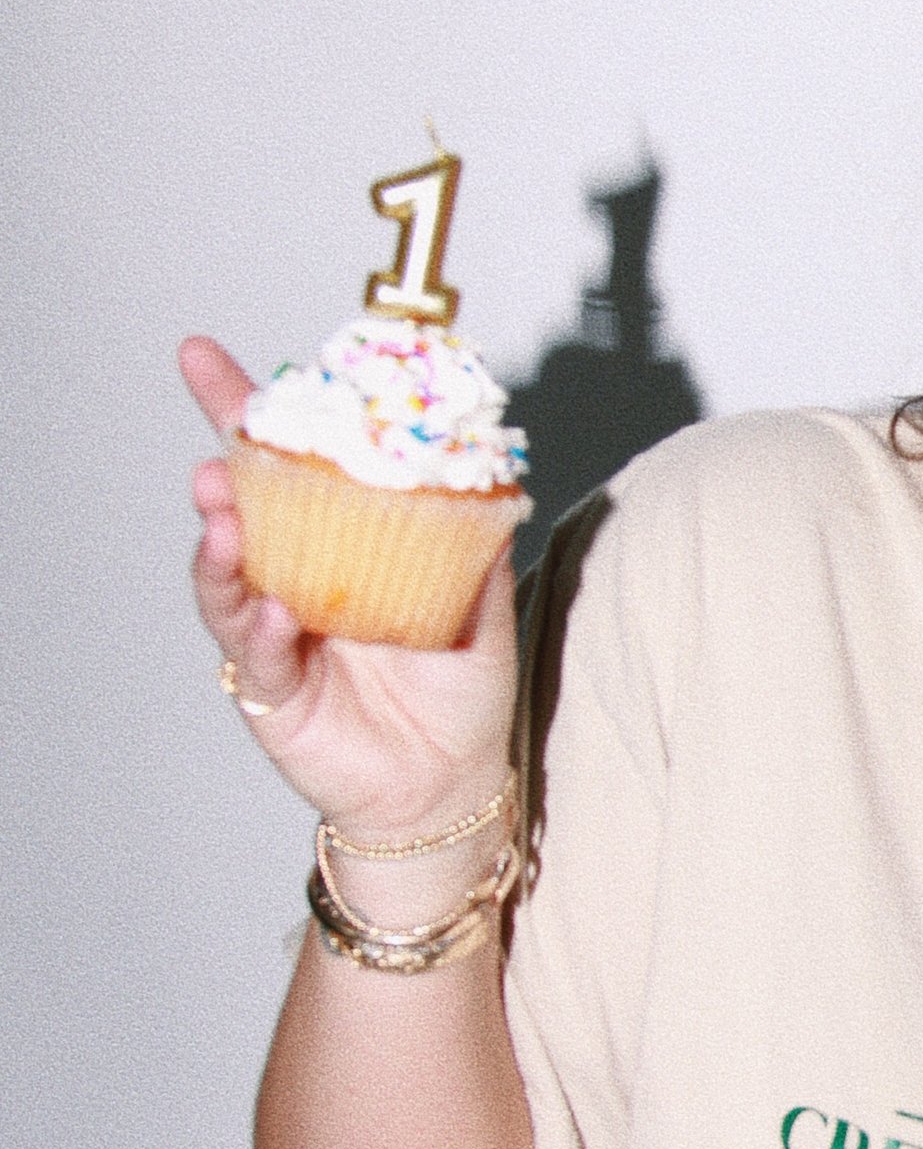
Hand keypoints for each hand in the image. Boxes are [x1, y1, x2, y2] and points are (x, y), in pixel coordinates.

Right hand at [183, 337, 519, 844]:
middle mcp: (296, 581)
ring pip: (230, 575)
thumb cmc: (457, 699)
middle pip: (239, 508)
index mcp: (340, 548)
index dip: (246, 414)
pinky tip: (273, 607)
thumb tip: (492, 475)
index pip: (287, 469)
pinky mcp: (269, 689)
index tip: (205, 360)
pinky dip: (257, 623)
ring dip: (222, 539)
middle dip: (218, 466)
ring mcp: (274, 632)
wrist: (448, 788)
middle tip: (212, 435)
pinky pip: (251, 649)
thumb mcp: (481, 612)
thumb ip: (477, 549)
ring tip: (223, 512)